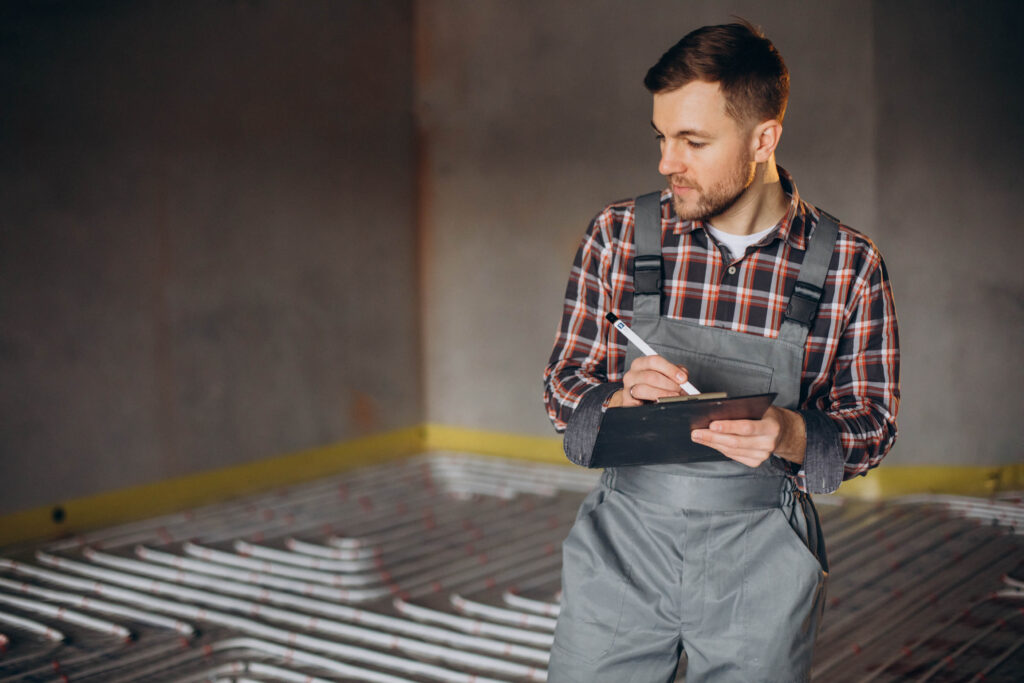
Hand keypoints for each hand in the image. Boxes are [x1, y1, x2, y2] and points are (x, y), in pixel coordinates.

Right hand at [607, 355, 689, 407]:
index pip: (654, 361)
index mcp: (640, 364)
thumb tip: (683, 375)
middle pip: (650, 376)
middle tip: (679, 390)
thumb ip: (675, 372)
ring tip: (672, 398)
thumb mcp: (665, 376)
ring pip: (643, 389)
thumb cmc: (653, 386)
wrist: (638, 400)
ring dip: (662, 394)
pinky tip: (659, 404)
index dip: (670, 369)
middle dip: (668, 384)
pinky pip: (637, 403)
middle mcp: (632, 374)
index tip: (683, 378)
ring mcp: (627, 388)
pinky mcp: (626, 402)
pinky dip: (651, 404)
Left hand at [690, 406, 806, 466]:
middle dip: (713, 437)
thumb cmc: (766, 416)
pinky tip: (710, 442)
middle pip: (736, 442)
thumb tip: (715, 410)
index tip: (711, 424)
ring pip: (732, 451)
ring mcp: (762, 455)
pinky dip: (720, 449)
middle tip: (696, 432)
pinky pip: (733, 456)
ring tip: (698, 437)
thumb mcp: (759, 408)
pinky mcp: (756, 462)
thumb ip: (742, 410)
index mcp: (771, 426)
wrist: (782, 431)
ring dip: (712, 443)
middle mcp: (768, 443)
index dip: (728, 427)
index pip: (746, 427)